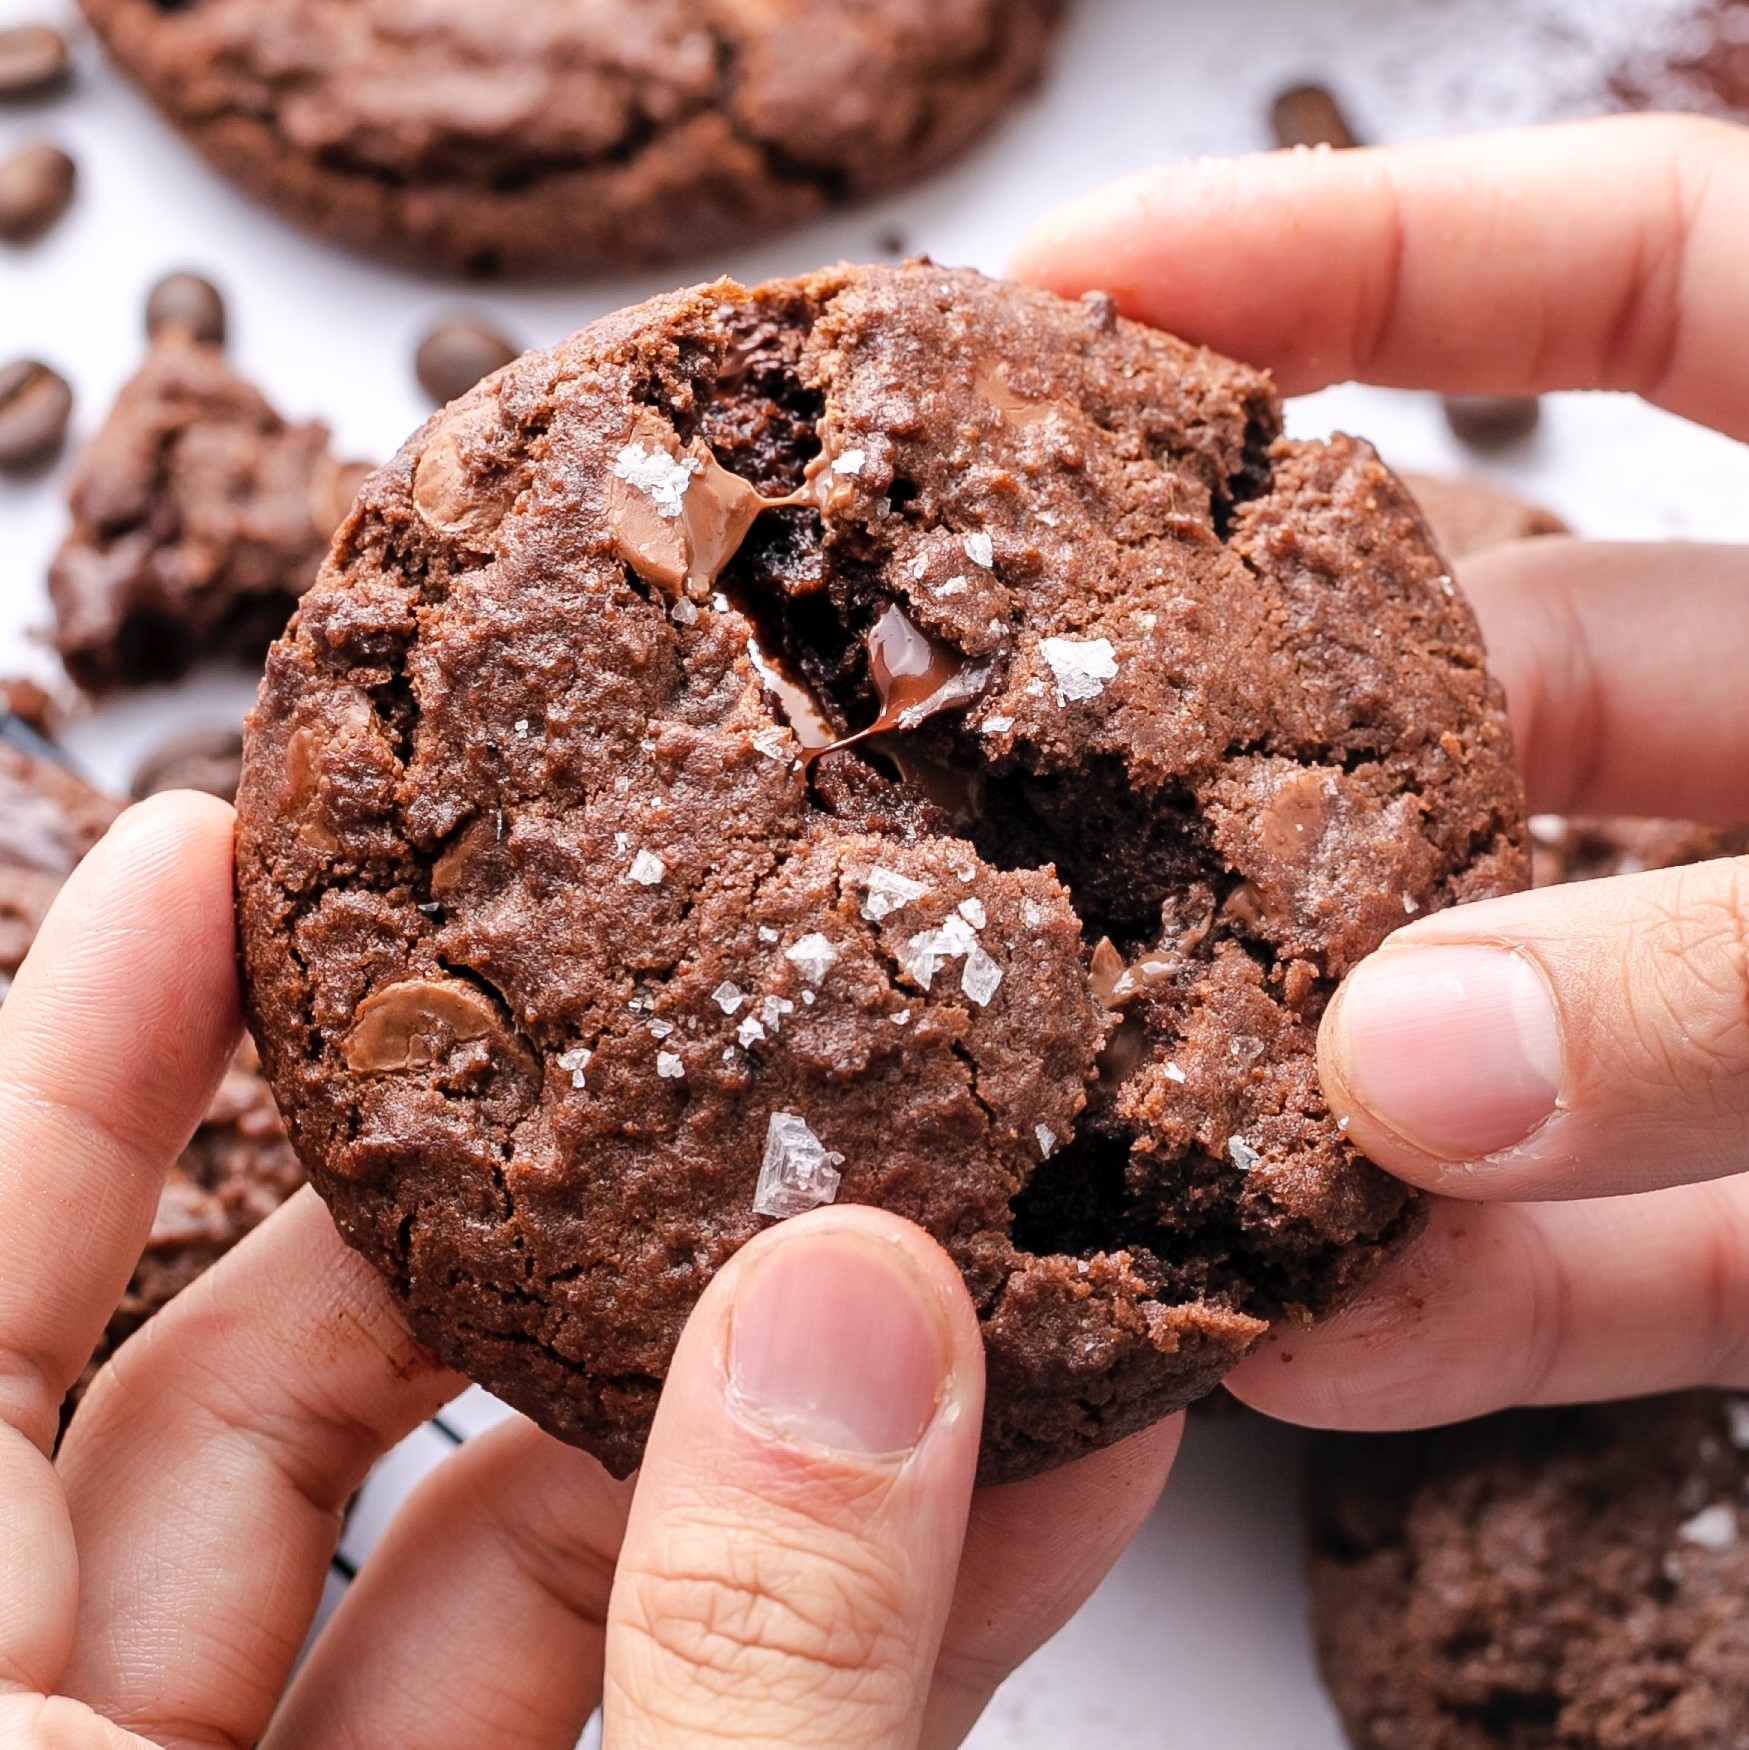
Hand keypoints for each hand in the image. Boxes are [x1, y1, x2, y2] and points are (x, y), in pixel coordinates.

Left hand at [5, 792, 1175, 1749]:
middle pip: (270, 1421)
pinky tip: (1015, 1477)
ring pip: (502, 1567)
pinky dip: (831, 1601)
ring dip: (737, 1422)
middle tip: (657, 1045)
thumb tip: (855, 1313)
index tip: (210, 854)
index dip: (80, 1073)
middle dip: (493, 1221)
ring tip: (918, 1242)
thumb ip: (730, 1656)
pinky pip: (672, 1698)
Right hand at [1013, 113, 1748, 1431]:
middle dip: (1251, 742)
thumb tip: (1400, 1070)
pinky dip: (1489, 1301)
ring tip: (1089, 1111)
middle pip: (1496, 674)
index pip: (1614, 275)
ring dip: (1326, 1070)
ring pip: (1528, 990)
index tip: (1065, 304)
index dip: (1333, 259)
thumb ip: (1744, 974)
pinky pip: (1647, 1243)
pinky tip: (1315, 1345)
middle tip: (1010, 784)